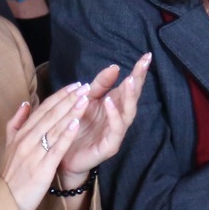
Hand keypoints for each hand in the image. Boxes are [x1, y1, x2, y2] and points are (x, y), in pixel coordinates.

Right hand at [0, 82, 92, 209]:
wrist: (6, 201)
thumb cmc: (11, 174)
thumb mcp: (9, 145)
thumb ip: (16, 123)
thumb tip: (26, 103)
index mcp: (21, 134)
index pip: (43, 109)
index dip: (60, 96)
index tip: (75, 85)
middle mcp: (26, 140)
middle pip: (50, 115)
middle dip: (69, 99)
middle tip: (85, 86)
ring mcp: (34, 154)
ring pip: (54, 128)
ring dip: (71, 111)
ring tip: (85, 98)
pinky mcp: (42, 168)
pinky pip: (56, 148)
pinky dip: (66, 135)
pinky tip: (76, 123)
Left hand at [58, 54, 151, 189]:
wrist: (62, 153)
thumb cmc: (77, 126)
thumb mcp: (86, 100)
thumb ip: (100, 85)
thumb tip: (115, 67)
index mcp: (114, 105)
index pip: (129, 86)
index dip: (138, 72)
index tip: (146, 56)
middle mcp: (118, 117)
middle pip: (132, 97)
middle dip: (138, 81)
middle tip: (143, 65)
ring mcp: (116, 132)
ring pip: (128, 113)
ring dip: (129, 97)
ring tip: (130, 80)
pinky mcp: (110, 146)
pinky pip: (116, 130)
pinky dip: (114, 115)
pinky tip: (109, 102)